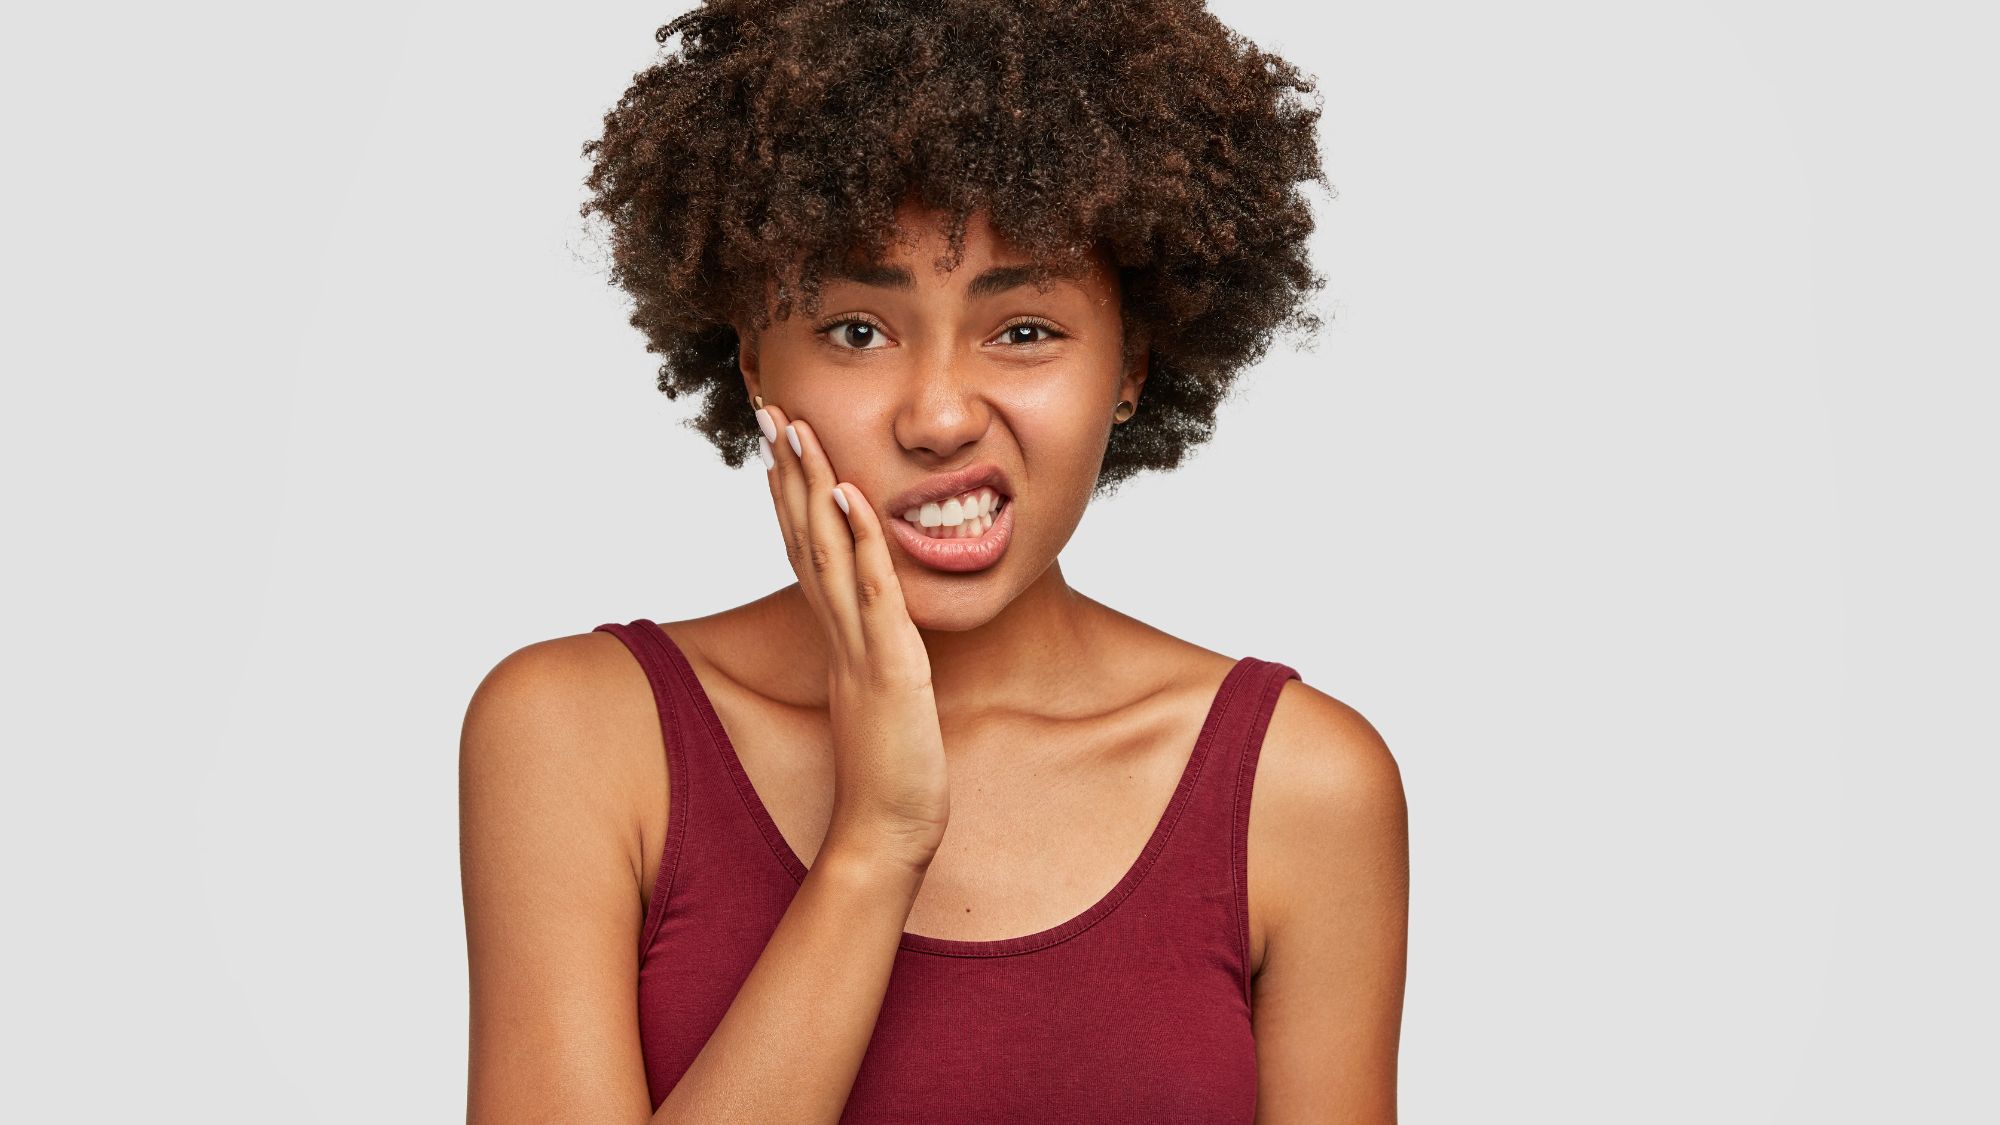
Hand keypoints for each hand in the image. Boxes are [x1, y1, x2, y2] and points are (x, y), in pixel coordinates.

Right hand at [756, 401, 949, 868]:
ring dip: (813, 488)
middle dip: (789, 472)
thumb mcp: (879, 697)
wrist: (887, 833)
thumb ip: (872, 658)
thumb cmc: (890, 773)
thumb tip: (874, 634)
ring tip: (799, 430)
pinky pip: (872, 594)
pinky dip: (861, 542)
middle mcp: (838, 634)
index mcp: (837, 638)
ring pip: (826, 553)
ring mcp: (859, 647)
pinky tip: (853, 495)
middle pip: (803, 538)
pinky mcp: (889, 667)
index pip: (805, 552)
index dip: (790, 495)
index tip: (780, 443)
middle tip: (771, 412)